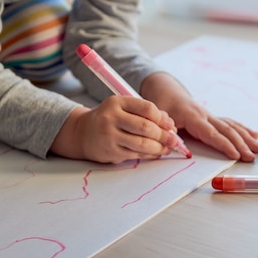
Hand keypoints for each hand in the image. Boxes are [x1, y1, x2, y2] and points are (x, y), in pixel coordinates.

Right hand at [50, 96, 178, 163]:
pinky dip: (150, 154)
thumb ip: (145, 112)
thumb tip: (170, 123)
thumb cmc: (109, 119)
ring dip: (159, 147)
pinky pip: (135, 154)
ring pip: (141, 143)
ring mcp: (109, 135)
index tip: (170, 125)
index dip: (162, 118)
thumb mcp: (123, 108)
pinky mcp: (110, 151)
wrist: (83, 133)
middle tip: (174, 139)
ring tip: (167, 147)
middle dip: (163, 135)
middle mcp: (111, 117)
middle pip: (145, 127)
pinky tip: (156, 153)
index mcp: (117, 102)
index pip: (146, 108)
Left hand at [140, 72, 257, 161]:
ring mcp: (210, 115)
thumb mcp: (158, 116)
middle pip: (226, 130)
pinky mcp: (212, 117)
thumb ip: (166, 129)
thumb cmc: (162, 104)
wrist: (166, 90)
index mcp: (193, 117)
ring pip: (232, 126)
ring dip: (247, 137)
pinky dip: (243, 129)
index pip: (211, 133)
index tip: (236, 155)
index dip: (224, 145)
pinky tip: (255, 134)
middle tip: (253, 156)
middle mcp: (205, 115)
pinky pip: (230, 123)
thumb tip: (174, 140)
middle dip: (241, 144)